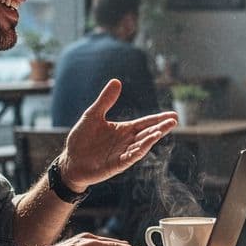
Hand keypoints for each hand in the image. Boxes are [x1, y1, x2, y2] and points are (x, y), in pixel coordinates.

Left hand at [59, 79, 177, 189]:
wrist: (71, 160)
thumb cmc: (82, 139)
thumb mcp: (92, 115)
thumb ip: (105, 100)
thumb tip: (116, 81)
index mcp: (124, 130)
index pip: (145, 123)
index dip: (159, 119)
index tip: (173, 115)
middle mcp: (127, 141)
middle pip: (148, 133)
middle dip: (160, 127)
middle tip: (173, 121)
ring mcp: (123, 153)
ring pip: (141, 145)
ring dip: (151, 138)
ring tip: (160, 131)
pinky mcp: (116, 164)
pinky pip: (130, 157)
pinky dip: (138, 152)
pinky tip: (145, 146)